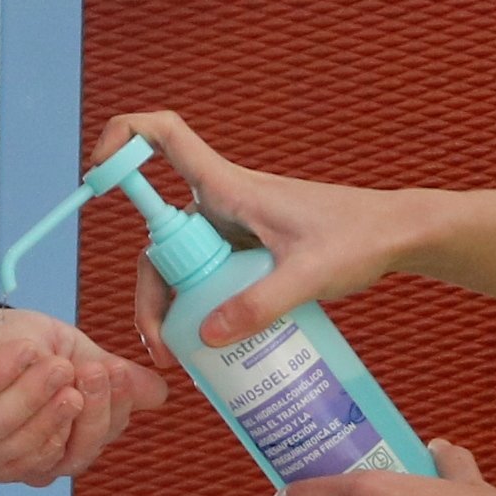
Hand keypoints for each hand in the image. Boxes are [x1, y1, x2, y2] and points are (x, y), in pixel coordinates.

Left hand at [0, 306, 168, 481]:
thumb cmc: (8, 344)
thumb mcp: (66, 348)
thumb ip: (106, 372)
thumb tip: (160, 393)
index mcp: (72, 431)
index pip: (105, 432)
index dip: (115, 406)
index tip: (117, 371)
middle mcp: (43, 455)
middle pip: (79, 452)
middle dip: (94, 411)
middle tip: (97, 370)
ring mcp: (8, 461)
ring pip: (46, 454)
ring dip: (56, 409)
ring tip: (62, 366)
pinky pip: (3, 452)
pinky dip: (18, 412)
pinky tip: (26, 376)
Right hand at [99, 110, 448, 355]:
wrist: (397, 237)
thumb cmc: (359, 238)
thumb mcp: (310, 275)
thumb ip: (261, 304)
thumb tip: (206, 338)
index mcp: (230, 187)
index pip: (164, 137)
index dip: (124, 140)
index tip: (97, 173)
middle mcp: (222, 204)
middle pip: (159, 237)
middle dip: (150, 292)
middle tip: (161, 344)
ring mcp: (234, 231)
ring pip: (180, 266)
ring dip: (172, 309)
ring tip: (181, 358)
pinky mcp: (248, 254)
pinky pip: (208, 279)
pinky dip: (200, 310)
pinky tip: (211, 348)